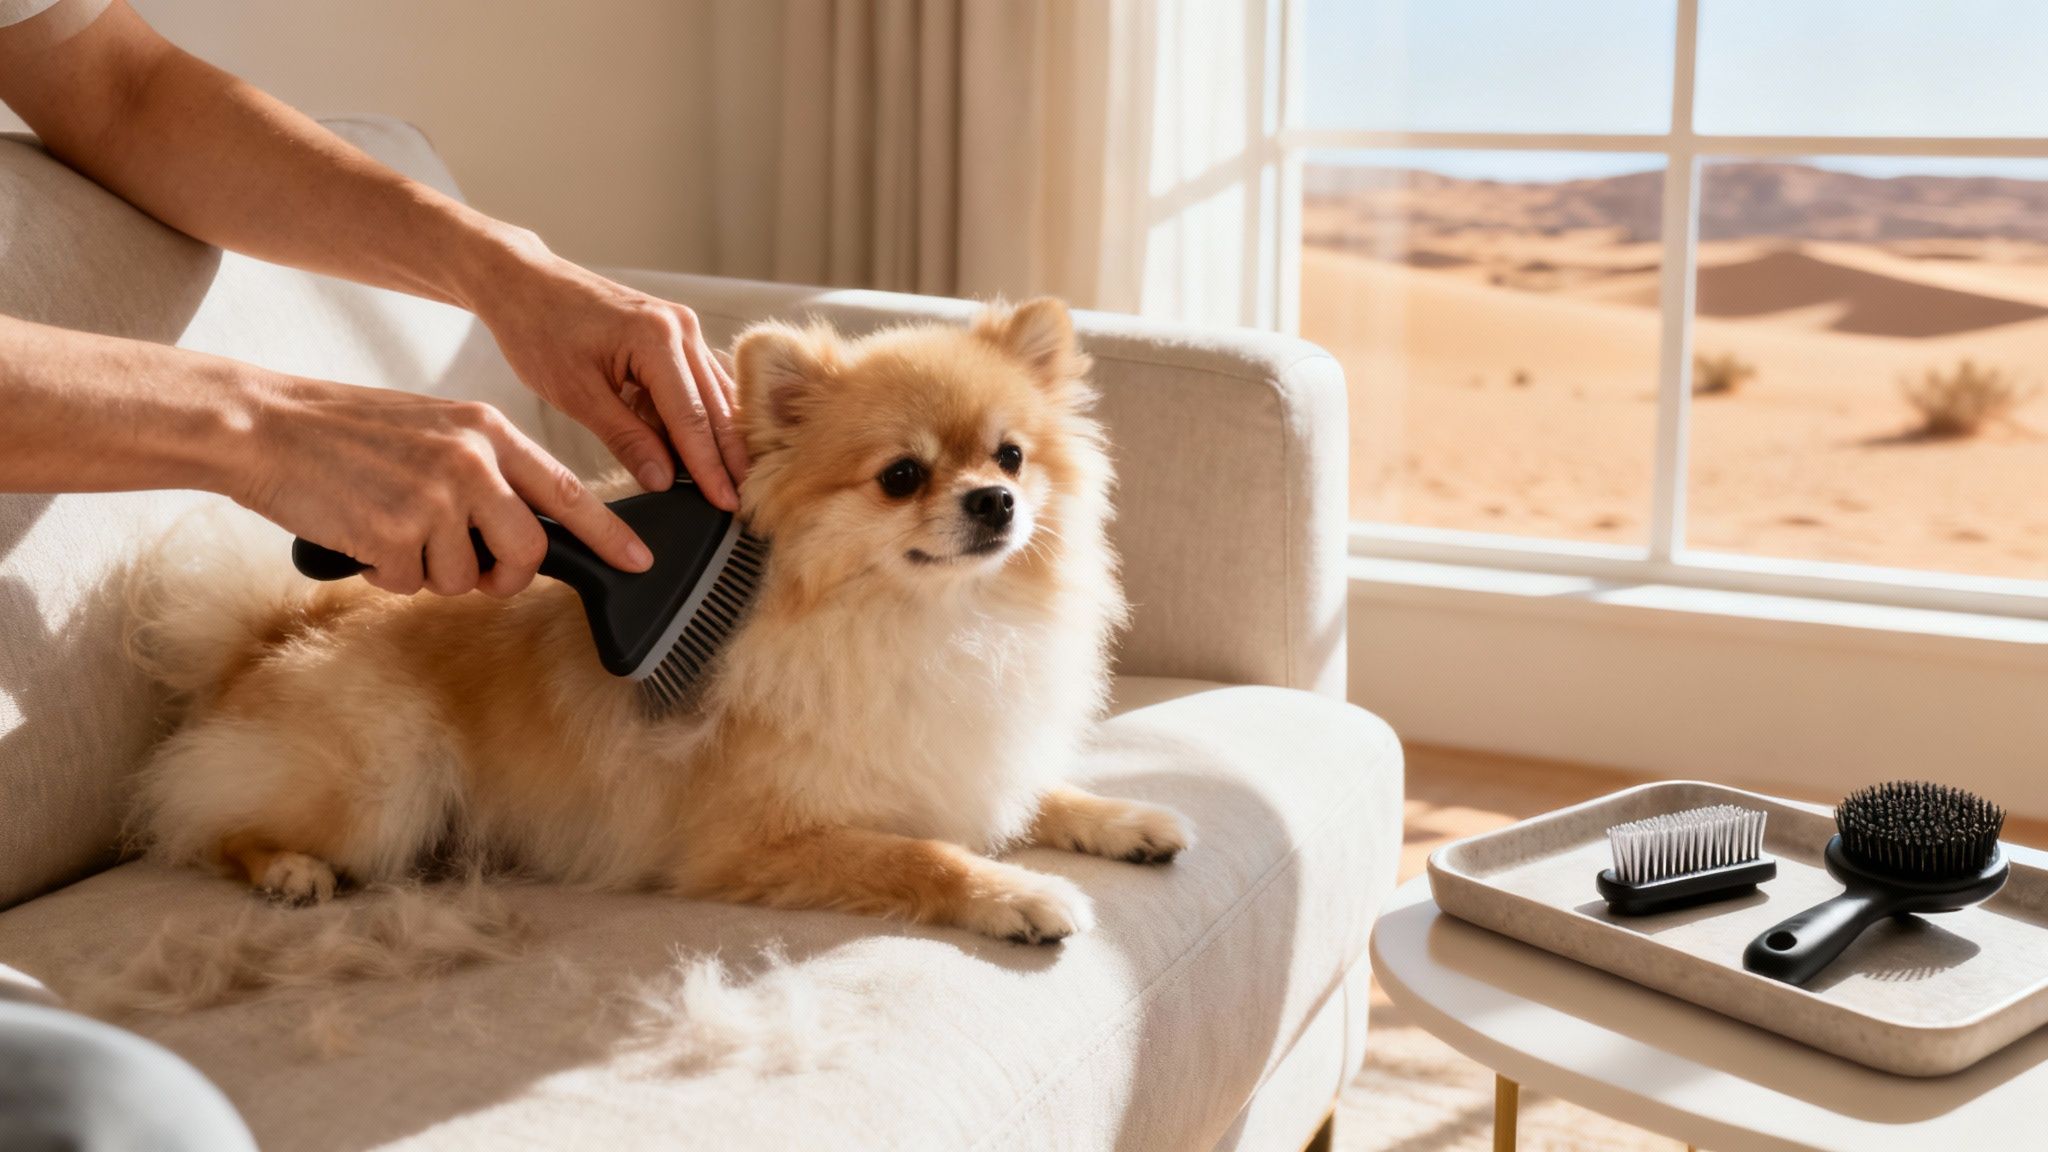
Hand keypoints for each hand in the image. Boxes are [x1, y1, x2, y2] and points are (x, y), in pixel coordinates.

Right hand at [233, 377, 651, 596]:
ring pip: (465, 577)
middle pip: (528, 552)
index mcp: (489, 431)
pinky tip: (364, 536)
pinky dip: (387, 574)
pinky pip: (412, 585)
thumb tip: (522, 533)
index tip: (640, 560)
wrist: (266, 425)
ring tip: (393, 529)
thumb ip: (486, 474)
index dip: (610, 534)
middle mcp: (473, 462)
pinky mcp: (395, 532)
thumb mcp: (435, 432)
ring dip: (430, 571)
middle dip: (504, 576)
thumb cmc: (347, 432)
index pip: (569, 491)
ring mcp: (436, 497)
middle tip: (473, 570)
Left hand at [467, 238, 747, 510]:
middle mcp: (681, 328)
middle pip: (717, 406)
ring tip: (731, 481)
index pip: (693, 418)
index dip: (710, 466)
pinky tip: (706, 447)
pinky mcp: (675, 333)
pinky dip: (703, 415)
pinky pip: (699, 381)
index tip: (725, 503)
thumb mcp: (576, 394)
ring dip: (721, 438)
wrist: (524, 282)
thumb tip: (663, 480)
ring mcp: (683, 327)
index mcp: (657, 339)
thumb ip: (625, 438)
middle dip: (728, 457)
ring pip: (715, 394)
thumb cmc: (539, 330)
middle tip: (741, 502)